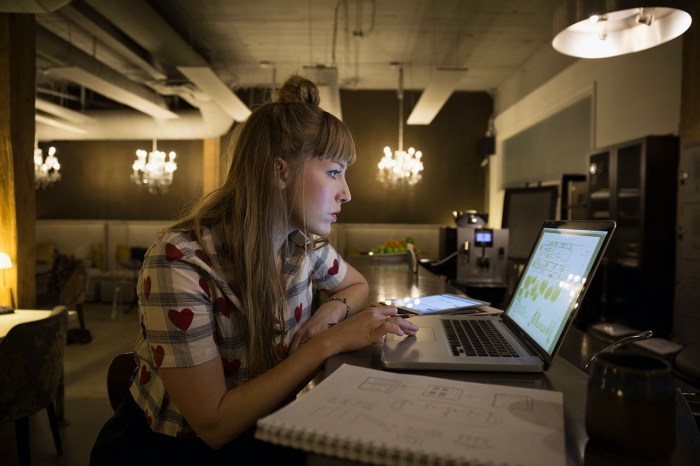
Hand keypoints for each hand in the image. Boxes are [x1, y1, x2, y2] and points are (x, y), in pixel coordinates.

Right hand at [291, 305, 418, 354]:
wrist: (334, 337)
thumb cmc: (345, 332)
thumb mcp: (360, 324)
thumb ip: (370, 323)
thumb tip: (379, 328)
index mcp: (371, 311)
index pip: (389, 311)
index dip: (399, 316)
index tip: (406, 321)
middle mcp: (374, 313)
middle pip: (395, 316)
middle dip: (406, 322)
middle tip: (414, 328)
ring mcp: (373, 321)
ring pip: (395, 321)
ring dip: (406, 327)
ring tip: (413, 331)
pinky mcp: (372, 330)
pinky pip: (387, 328)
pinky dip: (395, 330)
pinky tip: (401, 334)